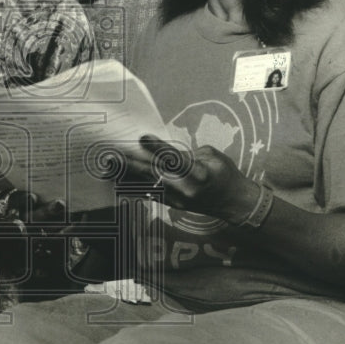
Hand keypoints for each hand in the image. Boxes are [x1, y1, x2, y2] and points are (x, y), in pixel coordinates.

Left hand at [125, 134, 256, 220]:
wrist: (234, 203)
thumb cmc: (225, 174)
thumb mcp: (211, 156)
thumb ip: (187, 153)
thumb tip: (165, 152)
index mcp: (199, 173)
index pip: (174, 158)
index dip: (157, 148)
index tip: (141, 138)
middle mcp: (186, 188)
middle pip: (154, 174)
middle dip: (132, 164)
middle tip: (113, 155)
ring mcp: (178, 200)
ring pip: (148, 186)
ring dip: (128, 176)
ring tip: (110, 168)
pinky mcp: (173, 206)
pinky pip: (150, 194)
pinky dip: (135, 187)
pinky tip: (120, 181)